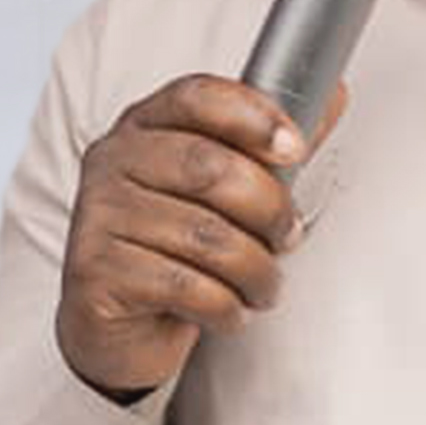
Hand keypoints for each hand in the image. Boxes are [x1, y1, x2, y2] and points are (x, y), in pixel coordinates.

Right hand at [55, 74, 339, 402]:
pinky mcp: (95, 271)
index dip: (251, 115)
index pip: (196, 96)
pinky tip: (229, 311)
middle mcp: (112, 160)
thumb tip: (330, 96)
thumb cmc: (173, 248)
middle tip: (288, 236)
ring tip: (264, 286)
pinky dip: (225, 306)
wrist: (117, 328)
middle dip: (268, 207)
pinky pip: (185, 286)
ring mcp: (97, 214)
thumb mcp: (218, 192)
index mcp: (142, 125)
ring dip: (256, 271)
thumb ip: (268, 147)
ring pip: (204, 236)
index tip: (295, 147)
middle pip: (208, 166)